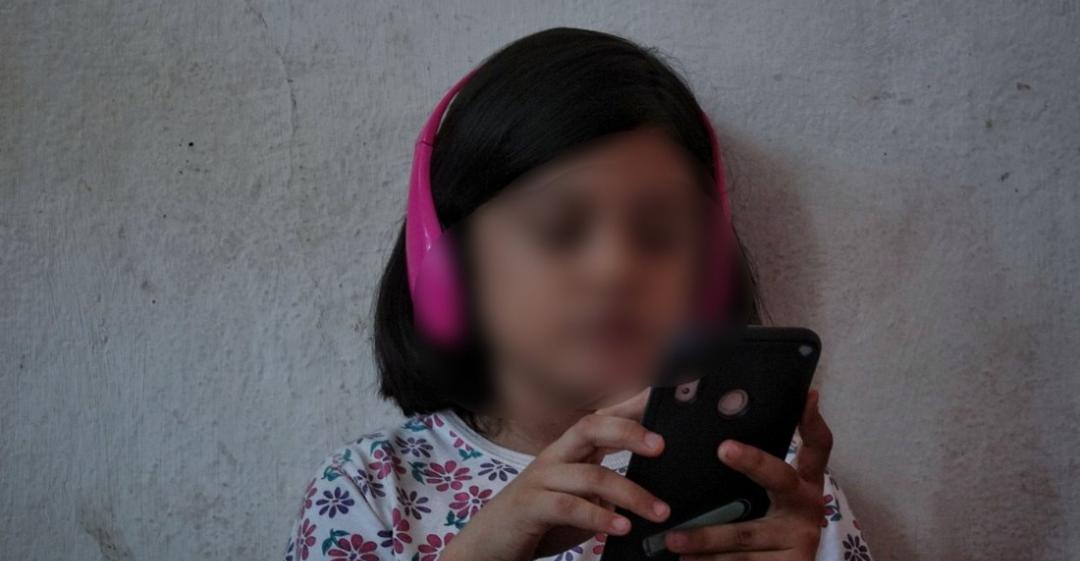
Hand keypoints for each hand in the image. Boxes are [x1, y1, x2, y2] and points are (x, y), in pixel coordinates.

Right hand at [438, 388, 669, 560]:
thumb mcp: (578, 496)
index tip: (660, 395)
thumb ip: (606, 485)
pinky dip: (600, 516)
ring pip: (591, 475)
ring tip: (659, 512)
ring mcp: (540, 480)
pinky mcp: (531, 507)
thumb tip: (652, 483)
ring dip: (631, 494)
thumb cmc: (539, 519)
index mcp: (568, 452)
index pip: (601, 419)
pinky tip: (622, 527)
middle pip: (591, 428)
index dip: (630, 405)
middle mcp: (554, 457)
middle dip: (628, 431)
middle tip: (661, 446)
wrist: (488, 545)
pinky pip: (570, 506)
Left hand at [663, 389, 832, 559]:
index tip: (807, 396)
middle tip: (725, 448)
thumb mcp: (766, 499)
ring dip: (705, 537)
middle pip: (779, 477)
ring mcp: (801, 538)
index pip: (818, 447)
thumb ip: (752, 473)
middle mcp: (808, 506)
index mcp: (804, 484)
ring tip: (673, 538)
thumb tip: (719, 437)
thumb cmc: (766, 529)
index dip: (813, 422)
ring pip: (746, 534)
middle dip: (753, 461)